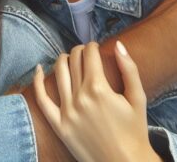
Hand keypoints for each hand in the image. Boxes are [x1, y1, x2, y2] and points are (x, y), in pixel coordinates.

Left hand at [33, 43, 159, 161]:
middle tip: (85, 52)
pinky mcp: (59, 126)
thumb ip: (129, 68)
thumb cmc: (135, 132)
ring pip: (59, 73)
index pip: (89, 55)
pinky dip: (38, 81)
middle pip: (74, 61)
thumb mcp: (138, 98)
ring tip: (69, 58)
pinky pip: (42, 99)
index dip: (92, 46)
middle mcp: (80, 98)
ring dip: (63, 60)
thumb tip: (119, 44)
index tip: (95, 46)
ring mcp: (67, 112)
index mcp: (99, 89)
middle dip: (80, 51)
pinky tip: (39, 69)